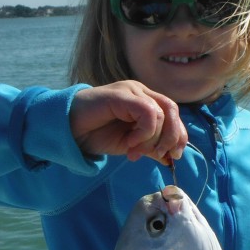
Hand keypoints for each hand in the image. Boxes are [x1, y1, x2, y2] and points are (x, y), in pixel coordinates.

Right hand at [70, 81, 187, 163]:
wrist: (70, 130)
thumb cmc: (97, 134)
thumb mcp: (131, 145)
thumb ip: (150, 147)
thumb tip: (170, 158)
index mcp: (145, 101)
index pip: (173, 114)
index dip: (179, 135)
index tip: (174, 156)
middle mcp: (141, 92)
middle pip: (172, 110)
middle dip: (172, 137)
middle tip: (160, 155)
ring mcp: (132, 91)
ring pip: (161, 113)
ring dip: (153, 139)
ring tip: (135, 152)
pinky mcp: (122, 94)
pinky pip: (147, 112)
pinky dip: (144, 132)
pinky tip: (130, 143)